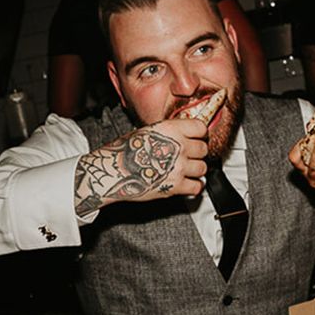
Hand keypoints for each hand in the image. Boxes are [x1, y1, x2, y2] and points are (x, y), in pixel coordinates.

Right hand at [74, 118, 207, 215]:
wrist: (110, 172)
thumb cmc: (123, 151)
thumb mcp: (147, 131)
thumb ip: (169, 132)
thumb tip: (184, 134)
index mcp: (170, 129)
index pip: (200, 128)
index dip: (199, 134)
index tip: (196, 138)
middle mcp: (177, 146)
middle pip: (204, 149)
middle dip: (197, 153)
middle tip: (188, 156)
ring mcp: (178, 167)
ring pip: (203, 168)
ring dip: (196, 170)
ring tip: (185, 170)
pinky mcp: (176, 186)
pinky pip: (198, 186)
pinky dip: (195, 186)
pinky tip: (188, 183)